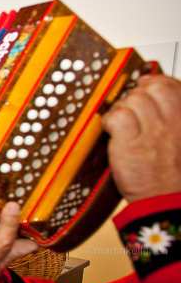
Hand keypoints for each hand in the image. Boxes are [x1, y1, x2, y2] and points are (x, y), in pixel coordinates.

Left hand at [102, 74, 180, 202]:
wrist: (167, 200)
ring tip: (121, 129)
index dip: (152, 83)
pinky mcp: (131, 142)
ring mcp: (153, 129)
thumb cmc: (172, 174)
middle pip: (148, 90)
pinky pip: (115, 116)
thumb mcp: (180, 138)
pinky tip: (112, 134)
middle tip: (129, 116)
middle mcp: (174, 119)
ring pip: (130, 100)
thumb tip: (152, 90)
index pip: (169, 85)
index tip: (142, 85)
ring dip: (121, 111)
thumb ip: (172, 117)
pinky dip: (109, 122)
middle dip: (134, 98)